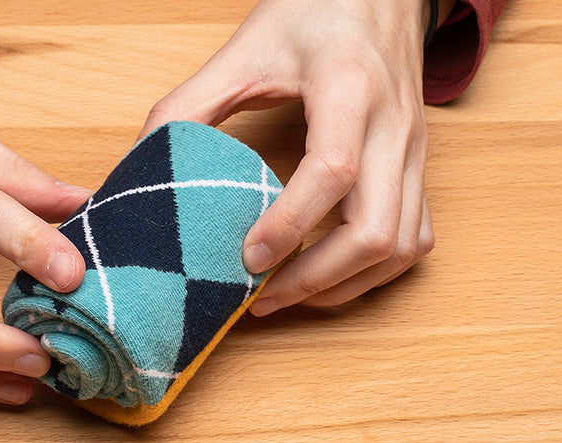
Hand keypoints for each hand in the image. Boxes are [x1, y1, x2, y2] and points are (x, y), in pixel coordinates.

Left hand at [140, 0, 447, 312]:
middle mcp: (392, 125)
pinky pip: (416, 238)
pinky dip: (376, 272)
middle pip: (375, 230)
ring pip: (402, 246)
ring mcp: (413, 150)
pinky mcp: (420, 166)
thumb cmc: (315, 12)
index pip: (332, 171)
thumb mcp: (243, 50)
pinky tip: (331, 274)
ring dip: (345, 285)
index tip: (247, 258)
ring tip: (289, 294)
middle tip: (260, 295)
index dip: (290, 225)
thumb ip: (189, 105)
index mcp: (348, 88)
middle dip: (316, 278)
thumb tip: (141, 161)